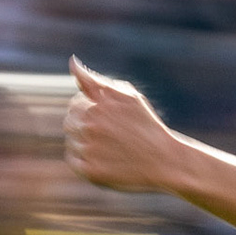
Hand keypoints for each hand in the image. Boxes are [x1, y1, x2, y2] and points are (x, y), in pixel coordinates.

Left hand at [64, 57, 182, 193]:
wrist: (166, 161)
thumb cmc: (146, 126)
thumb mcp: (126, 96)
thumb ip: (95, 81)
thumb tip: (72, 62)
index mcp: (94, 106)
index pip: (75, 105)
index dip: (91, 112)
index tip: (109, 121)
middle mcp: (89, 127)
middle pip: (70, 123)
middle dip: (86, 128)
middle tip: (111, 137)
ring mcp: (89, 150)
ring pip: (71, 142)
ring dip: (85, 144)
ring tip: (110, 149)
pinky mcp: (91, 172)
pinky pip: (74, 162)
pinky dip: (84, 160)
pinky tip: (103, 160)